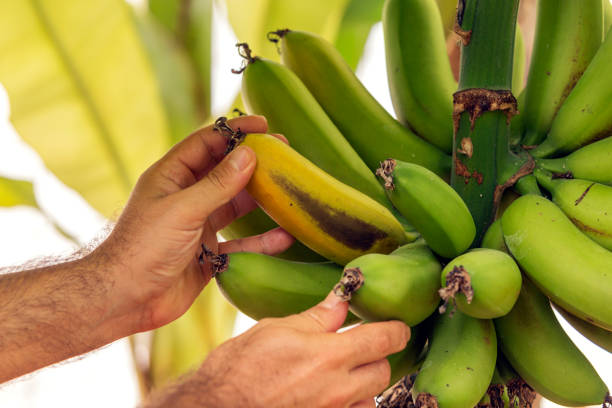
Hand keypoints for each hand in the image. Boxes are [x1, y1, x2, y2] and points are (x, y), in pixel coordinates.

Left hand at [94, 115, 293, 332]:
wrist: (125, 299)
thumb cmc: (143, 248)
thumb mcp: (183, 210)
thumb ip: (217, 184)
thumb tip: (249, 155)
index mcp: (171, 176)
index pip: (207, 143)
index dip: (235, 131)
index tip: (264, 125)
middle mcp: (186, 197)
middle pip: (225, 171)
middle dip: (254, 162)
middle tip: (285, 153)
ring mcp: (198, 225)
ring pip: (235, 205)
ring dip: (260, 199)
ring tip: (290, 189)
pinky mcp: (208, 254)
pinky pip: (240, 244)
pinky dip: (261, 241)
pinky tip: (284, 237)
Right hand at [144, 292, 410, 407]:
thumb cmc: (237, 370)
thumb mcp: (273, 331)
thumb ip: (314, 319)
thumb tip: (340, 302)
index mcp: (329, 357)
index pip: (384, 339)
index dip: (396, 329)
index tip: (395, 326)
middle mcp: (339, 392)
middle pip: (383, 372)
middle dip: (376, 357)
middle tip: (357, 348)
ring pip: (370, 400)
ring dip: (363, 387)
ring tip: (337, 377)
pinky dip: (350, 406)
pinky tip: (328, 397)